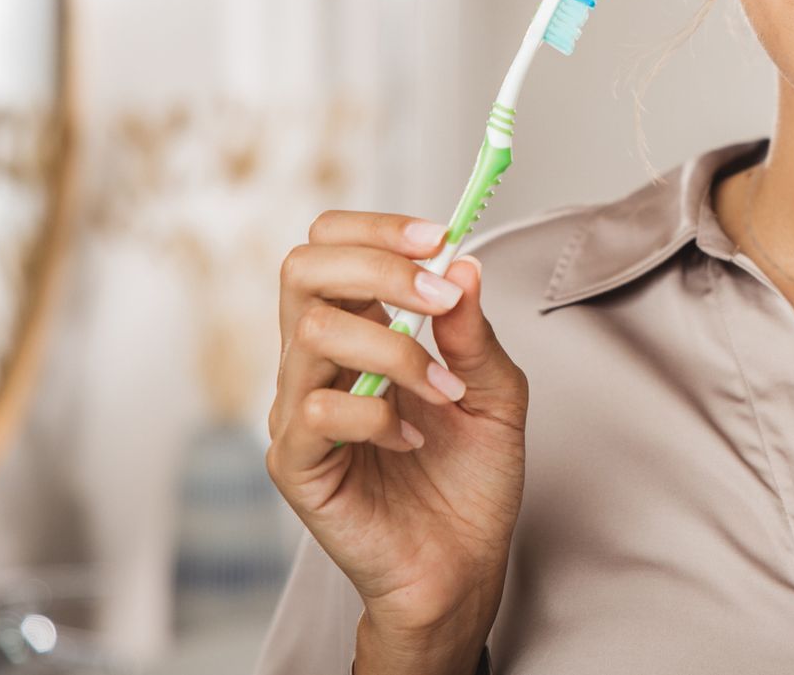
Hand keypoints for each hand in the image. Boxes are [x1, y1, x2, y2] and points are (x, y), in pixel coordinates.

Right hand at [265, 211, 529, 670]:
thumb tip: (462, 264)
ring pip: (313, 333)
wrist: (463, 564)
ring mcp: (300, 411)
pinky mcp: (297, 464)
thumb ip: (474, 331)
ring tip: (444, 391)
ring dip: (396, 350)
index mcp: (361, 330)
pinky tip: (412, 440)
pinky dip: (377, 416)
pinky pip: (317, 412)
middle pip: (302, 269)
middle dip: (378, 268)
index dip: (375, 229)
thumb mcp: (495, 392)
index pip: (330, 246)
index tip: (437, 236)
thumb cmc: (471, 479)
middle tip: (438, 297)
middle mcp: (319, 362)